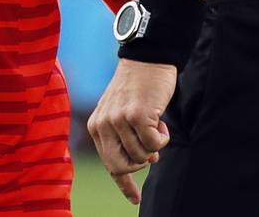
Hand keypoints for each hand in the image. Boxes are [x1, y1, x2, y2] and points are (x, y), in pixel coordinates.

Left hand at [87, 59, 176, 203]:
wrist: (147, 58)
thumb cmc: (138, 87)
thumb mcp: (121, 112)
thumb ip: (124, 137)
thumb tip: (145, 162)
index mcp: (96, 126)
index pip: (109, 164)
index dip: (123, 184)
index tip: (134, 200)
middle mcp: (103, 124)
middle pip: (121, 166)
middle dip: (140, 164)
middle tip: (151, 150)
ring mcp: (118, 120)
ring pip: (141, 156)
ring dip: (154, 145)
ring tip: (156, 124)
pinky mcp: (136, 115)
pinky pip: (153, 144)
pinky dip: (162, 138)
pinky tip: (162, 121)